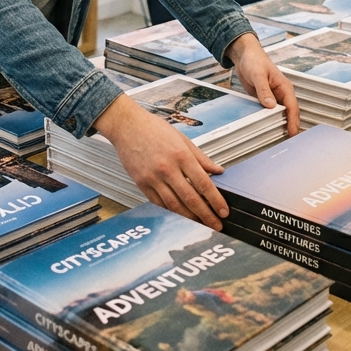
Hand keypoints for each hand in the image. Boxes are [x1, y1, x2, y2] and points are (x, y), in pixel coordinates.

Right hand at [93, 94, 228, 229]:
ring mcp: (153, 178)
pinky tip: (180, 215)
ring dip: (189, 217)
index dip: (216, 200)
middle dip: (206, 215)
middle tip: (216, 224)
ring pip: (174, 205)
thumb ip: (201, 157)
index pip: (203, 184)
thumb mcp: (182, 139)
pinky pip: (159, 203)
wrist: (126, 125)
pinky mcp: (141, 183)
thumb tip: (217, 170)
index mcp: (181, 155)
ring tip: (200, 223)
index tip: (223, 210)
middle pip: (191, 198)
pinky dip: (171, 211)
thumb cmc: (153, 128)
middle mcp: (167, 168)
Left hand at [227, 32, 299, 134]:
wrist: (244, 55)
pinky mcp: (264, 99)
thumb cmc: (254, 60)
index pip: (292, 107)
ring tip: (279, 140)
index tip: (293, 133)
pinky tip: (266, 129)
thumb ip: (264, 90)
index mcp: (285, 87)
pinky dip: (269, 120)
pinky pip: (268, 112)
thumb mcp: (258, 75)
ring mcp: (273, 97)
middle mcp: (281, 94)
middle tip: (289, 142)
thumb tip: (271, 105)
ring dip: (280, 125)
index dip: (294, 121)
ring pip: (279, 114)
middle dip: (290, 127)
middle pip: (289, 114)